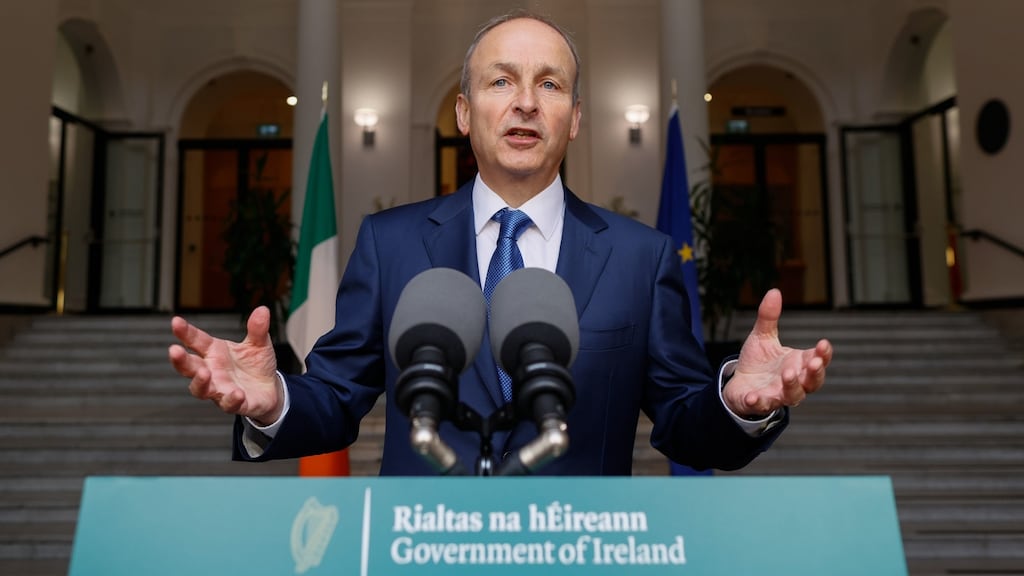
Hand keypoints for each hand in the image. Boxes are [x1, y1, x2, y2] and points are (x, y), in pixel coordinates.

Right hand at [168, 306, 282, 424]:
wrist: (269, 389)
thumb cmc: (256, 364)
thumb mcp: (259, 344)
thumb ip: (258, 329)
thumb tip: (263, 310)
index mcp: (214, 352)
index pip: (195, 340)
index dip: (185, 332)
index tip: (175, 322)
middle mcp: (212, 371)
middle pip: (190, 367)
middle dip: (180, 360)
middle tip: (174, 351)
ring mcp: (220, 389)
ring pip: (201, 389)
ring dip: (200, 382)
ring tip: (204, 373)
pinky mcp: (235, 404)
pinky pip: (228, 404)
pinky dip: (231, 399)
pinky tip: (237, 393)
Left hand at [722, 289, 831, 417]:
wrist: (739, 383)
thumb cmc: (758, 362)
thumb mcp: (762, 336)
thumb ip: (768, 317)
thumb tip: (774, 291)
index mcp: (799, 364)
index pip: (818, 360)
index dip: (823, 354)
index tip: (824, 343)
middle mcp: (794, 382)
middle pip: (813, 382)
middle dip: (814, 373)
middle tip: (813, 362)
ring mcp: (778, 394)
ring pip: (793, 395)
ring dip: (792, 386)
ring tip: (788, 373)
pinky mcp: (759, 403)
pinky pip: (762, 405)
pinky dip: (758, 402)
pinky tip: (753, 397)